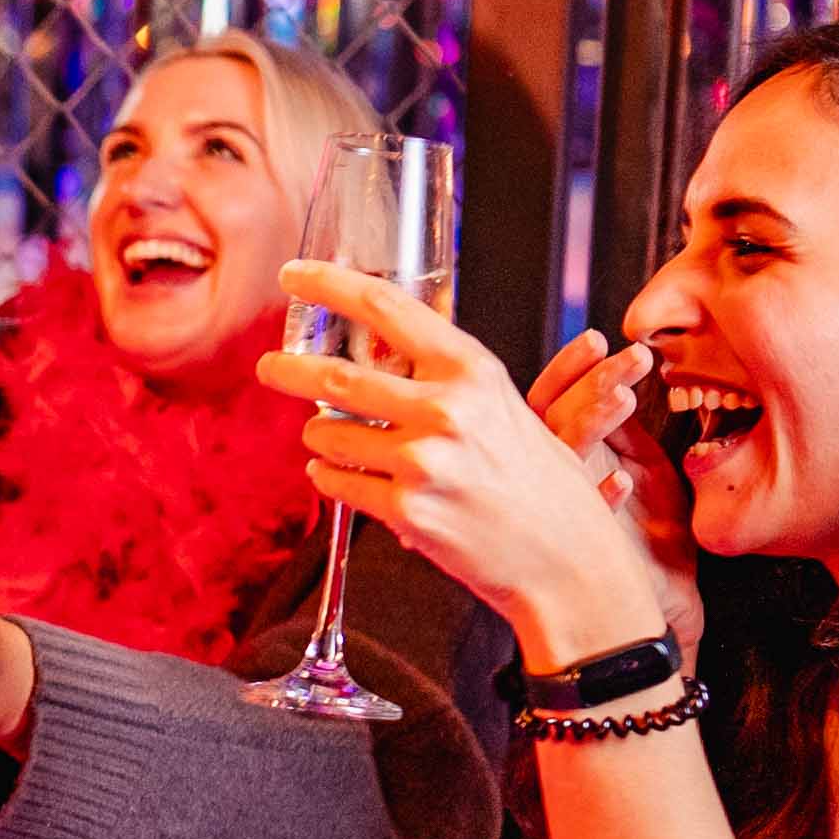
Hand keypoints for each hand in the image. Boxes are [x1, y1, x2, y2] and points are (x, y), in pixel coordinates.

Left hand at [259, 263, 668, 668]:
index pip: (386, 307)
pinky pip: (336, 482)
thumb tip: (376, 350)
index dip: (329, 284)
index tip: (292, 275)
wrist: (569, 562)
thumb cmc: (541, 484)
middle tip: (269, 367)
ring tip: (337, 443)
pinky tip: (345, 477)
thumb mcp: (503, 407)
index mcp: (472, 371)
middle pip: (335, 375)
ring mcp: (422, 462)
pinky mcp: (406, 512)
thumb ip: (446, 379)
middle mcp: (445, 410)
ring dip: (320, 437)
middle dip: (288, 370)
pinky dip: (330, 476)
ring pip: (327, 434)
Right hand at [525, 332, 702, 655]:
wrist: (650, 605)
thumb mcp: (639, 466)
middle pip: (549, 418)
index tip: (597, 339)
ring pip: (560, 456)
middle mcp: (549, 477)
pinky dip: (600, 497)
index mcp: (559, 454)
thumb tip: (614, 375)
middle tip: (631, 358)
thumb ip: (620, 430)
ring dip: (592, 422)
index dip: (570, 367)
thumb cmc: (644, 535)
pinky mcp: (579, 545)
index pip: (548, 398)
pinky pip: (581, 516)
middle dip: (589, 383)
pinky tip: (623, 481)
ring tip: (626, 396)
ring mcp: (559, 509)